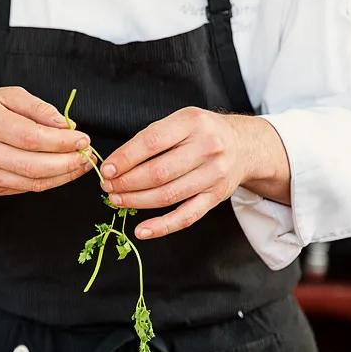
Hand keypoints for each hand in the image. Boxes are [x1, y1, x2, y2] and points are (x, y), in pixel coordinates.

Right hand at [0, 87, 91, 194]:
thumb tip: (65, 125)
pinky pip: (26, 187)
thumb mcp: (3, 95)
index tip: (82, 139)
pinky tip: (61, 170)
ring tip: (80, 164)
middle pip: (34, 165)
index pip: (31, 137)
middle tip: (87, 155)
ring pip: (32, 182)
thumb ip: (36, 107)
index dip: (62, 142)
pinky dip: (49, 181)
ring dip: (63, 176)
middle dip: (68, 163)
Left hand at [99, 107, 289, 238]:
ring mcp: (213, 175)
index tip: (106, 170)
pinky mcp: (216, 197)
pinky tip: (142, 230)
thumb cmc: (202, 133)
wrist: (243, 146)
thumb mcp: (181, 121)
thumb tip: (116, 164)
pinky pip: (186, 217)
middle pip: (158, 172)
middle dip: (126, 183)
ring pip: (168, 195)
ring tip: (117, 200)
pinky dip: (162, 227)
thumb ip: (153, 138)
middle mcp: (207, 147)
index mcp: (192, 122)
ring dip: (137, 201)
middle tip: (107, 187)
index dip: (125, 159)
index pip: (151, 142)